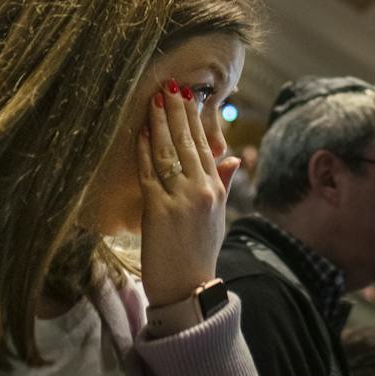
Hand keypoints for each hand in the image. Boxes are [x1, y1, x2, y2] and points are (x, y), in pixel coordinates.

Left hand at [135, 79, 241, 306]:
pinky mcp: (158, 210)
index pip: (203, 145)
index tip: (186, 96)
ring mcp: (180, 199)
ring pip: (167, 152)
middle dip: (176, 112)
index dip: (193, 119)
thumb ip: (224, 183)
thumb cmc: (201, 253)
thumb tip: (234, 157)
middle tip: (168, 85)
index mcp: (215, 189)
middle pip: (186, 142)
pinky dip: (144, 151)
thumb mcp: (218, 216)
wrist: (188, 290)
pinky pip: (149, 173)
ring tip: (154, 100)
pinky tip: (140, 133)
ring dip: (159, 124)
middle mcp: (200, 189)